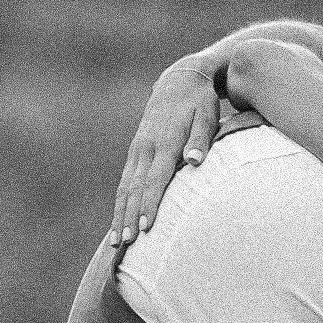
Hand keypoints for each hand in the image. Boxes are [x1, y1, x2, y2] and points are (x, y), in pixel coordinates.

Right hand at [110, 57, 221, 248]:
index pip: (155, 179)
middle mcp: (146, 148)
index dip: (150, 204)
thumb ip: (201, 139)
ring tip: (116, 242)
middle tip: (126, 243)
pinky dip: (120, 204)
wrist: (179, 80)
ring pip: (125, 188)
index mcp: (164, 142)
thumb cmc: (199, 102)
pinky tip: (118, 224)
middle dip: (129, 217)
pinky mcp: (135, 152)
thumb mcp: (206, 115)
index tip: (146, 227)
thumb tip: (195, 161)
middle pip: (135, 188)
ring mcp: (138, 150)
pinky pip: (125, 182)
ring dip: (120, 215)